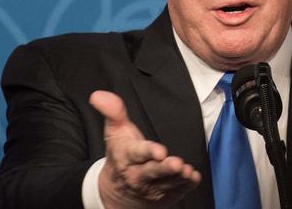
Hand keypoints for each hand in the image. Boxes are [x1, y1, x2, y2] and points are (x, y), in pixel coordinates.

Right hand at [89, 91, 200, 208]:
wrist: (117, 192)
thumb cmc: (122, 157)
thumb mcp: (115, 133)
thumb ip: (113, 112)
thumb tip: (99, 95)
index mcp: (127, 157)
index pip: (138, 153)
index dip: (149, 152)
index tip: (160, 151)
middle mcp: (139, 175)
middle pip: (153, 172)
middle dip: (164, 168)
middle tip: (176, 163)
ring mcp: (152, 188)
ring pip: (167, 182)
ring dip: (178, 177)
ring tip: (187, 170)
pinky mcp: (165, 196)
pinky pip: (178, 191)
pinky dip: (186, 185)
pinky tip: (193, 177)